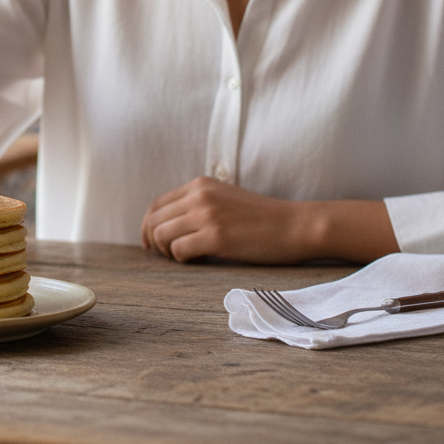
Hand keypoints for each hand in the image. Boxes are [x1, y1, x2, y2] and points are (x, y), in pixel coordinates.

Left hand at [141, 177, 311, 263]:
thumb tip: (168, 225)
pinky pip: (179, 249)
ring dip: (168, 250)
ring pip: (162, 234)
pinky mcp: (216, 237)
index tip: (150, 241)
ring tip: (185, 256)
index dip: (148, 224)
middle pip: (155, 219)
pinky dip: (182, 258)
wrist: (294, 225)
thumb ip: (198, 204)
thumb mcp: (224, 198)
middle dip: (154, 240)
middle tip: (166, 254)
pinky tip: (198, 259)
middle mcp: (199, 196)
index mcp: (200, 184)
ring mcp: (207, 215)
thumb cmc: (261, 218)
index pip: (157, 203)